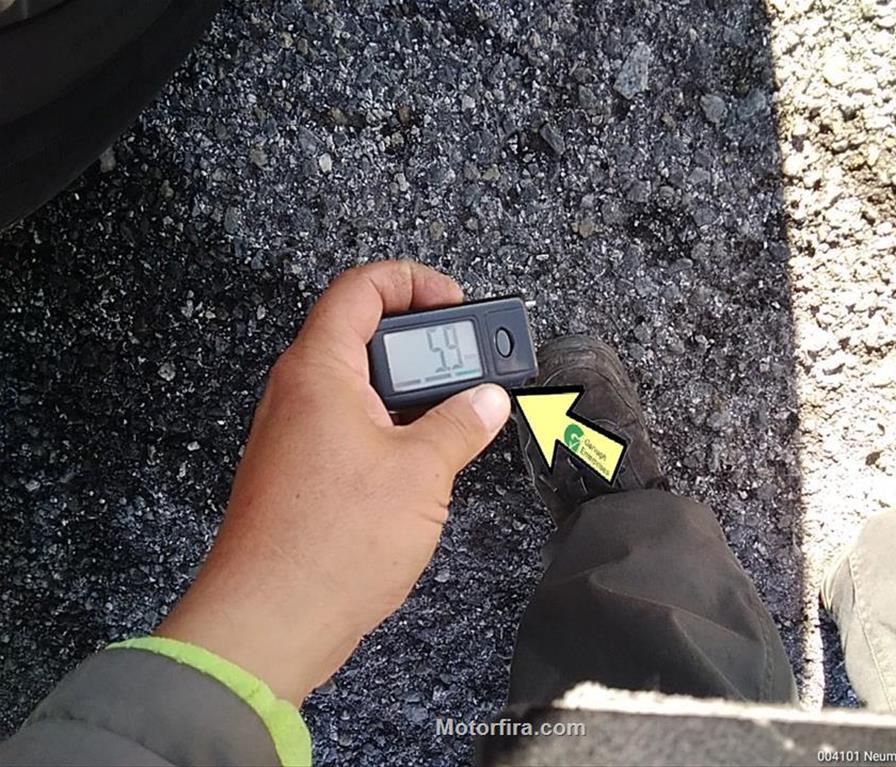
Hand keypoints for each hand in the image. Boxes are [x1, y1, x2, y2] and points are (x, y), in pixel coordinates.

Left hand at [155, 261, 510, 703]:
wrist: (271, 621)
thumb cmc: (331, 542)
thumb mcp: (420, 472)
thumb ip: (460, 424)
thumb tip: (486, 400)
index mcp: (320, 370)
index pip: (360, 288)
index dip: (412, 281)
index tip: (456, 304)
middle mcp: (300, 393)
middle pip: (363, 334)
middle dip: (424, 342)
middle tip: (470, 364)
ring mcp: (297, 434)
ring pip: (361, 385)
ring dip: (412, 390)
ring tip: (460, 410)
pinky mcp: (302, 473)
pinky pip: (351, 426)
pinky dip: (393, 427)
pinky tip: (427, 457)